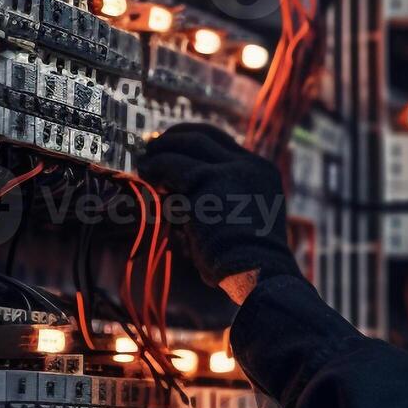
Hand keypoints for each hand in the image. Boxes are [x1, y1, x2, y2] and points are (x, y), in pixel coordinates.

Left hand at [138, 123, 301, 289]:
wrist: (259, 272)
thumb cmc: (247, 261)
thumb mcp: (244, 220)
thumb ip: (224, 199)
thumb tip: (182, 194)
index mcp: (262, 171)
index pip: (222, 142)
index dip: (193, 141)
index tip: (172, 148)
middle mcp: (248, 165)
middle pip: (202, 136)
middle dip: (173, 139)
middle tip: (152, 148)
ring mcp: (228, 171)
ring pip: (185, 147)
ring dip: (161, 153)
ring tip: (144, 165)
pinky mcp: (206, 182)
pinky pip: (172, 167)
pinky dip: (156, 169)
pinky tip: (147, 177)